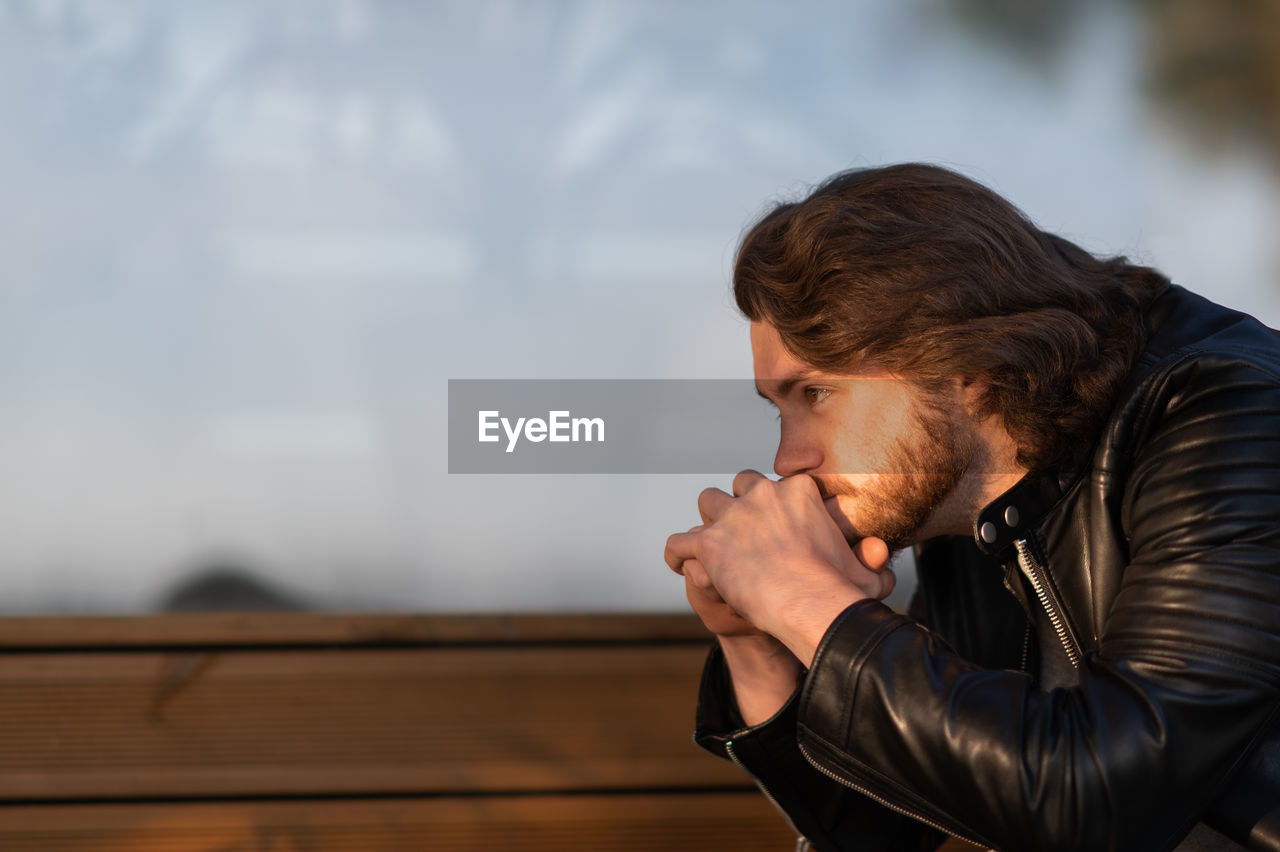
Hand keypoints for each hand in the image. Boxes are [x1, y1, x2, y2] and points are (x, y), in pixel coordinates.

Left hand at [665, 470, 895, 663]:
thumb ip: (873, 558)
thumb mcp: (867, 572)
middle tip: (742, 529)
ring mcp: (732, 516)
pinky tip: (679, 564)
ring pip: (707, 501)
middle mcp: (763, 494)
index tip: (777, 524)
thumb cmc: (842, 590)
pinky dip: (676, 553)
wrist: (811, 604)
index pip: (780, 483)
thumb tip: (879, 550)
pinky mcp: (709, 543)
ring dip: (709, 520)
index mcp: (799, 491)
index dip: (776, 503)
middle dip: (741, 502)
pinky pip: (679, 541)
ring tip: (710, 542)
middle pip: (742, 483)